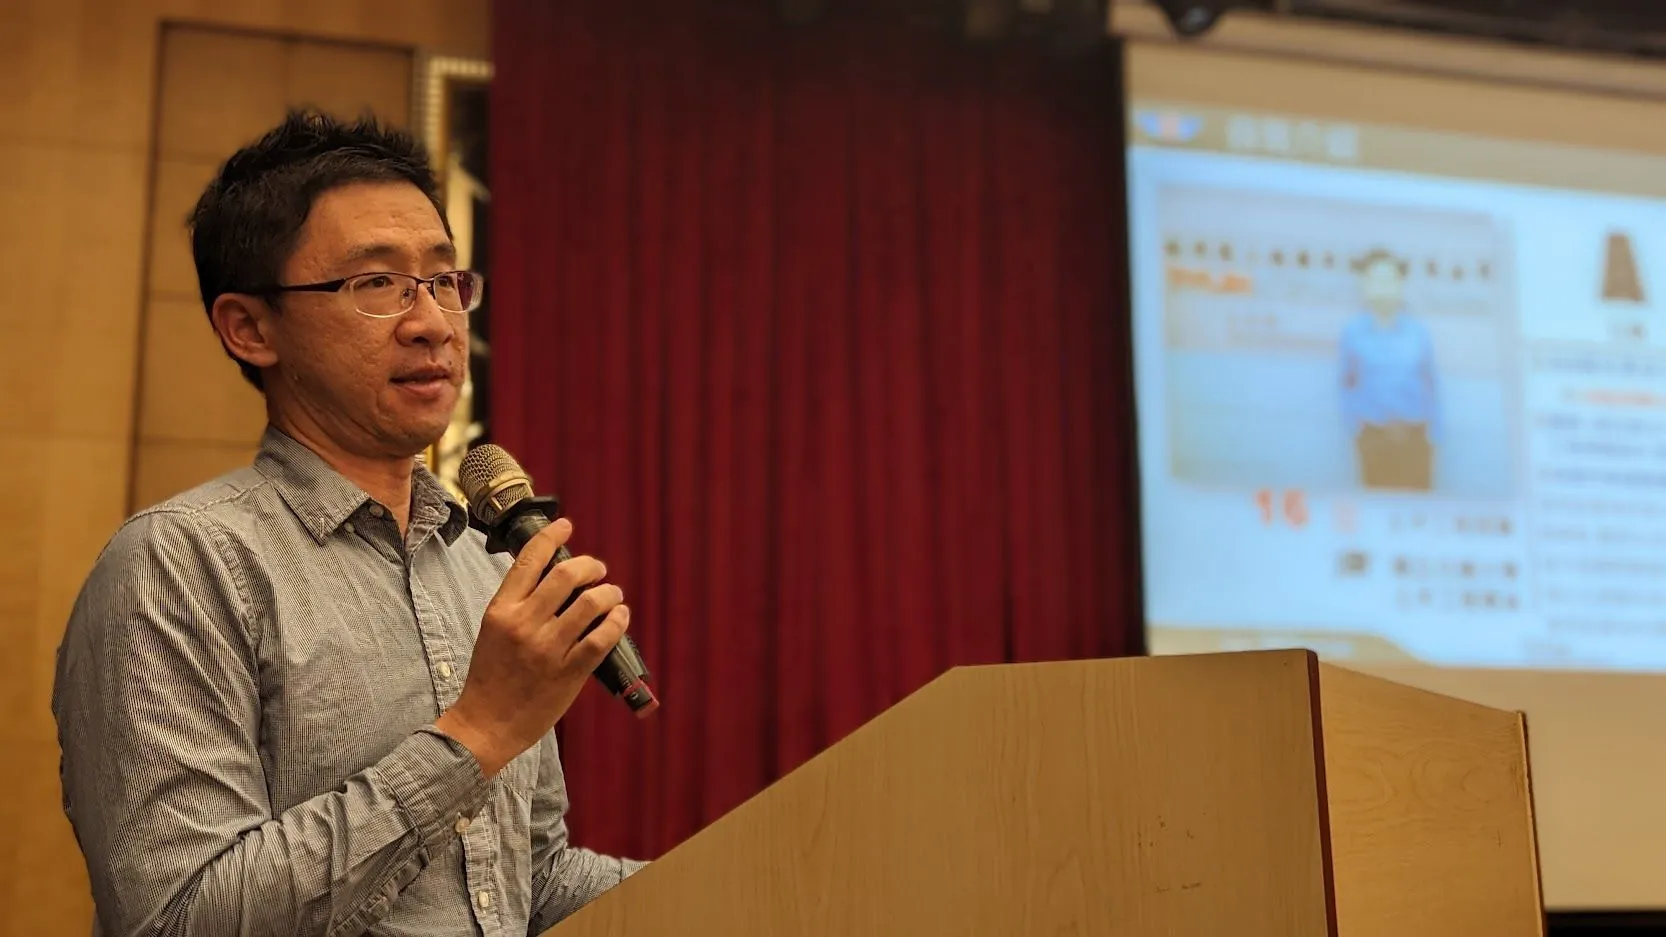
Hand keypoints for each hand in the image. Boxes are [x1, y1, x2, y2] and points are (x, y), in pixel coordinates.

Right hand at [435, 518, 628, 776]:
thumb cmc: (491, 678)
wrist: (485, 725)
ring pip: (590, 603)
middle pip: (566, 575)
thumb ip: (518, 605)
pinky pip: (602, 638)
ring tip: (613, 596)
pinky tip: (620, 617)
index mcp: (502, 611)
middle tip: (598, 569)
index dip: (551, 536)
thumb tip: (552, 577)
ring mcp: (548, 649)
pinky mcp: (569, 673)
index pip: (528, 560)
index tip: (566, 525)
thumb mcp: (493, 631)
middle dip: (590, 565)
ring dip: (609, 594)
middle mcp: (524, 624)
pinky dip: (617, 621)